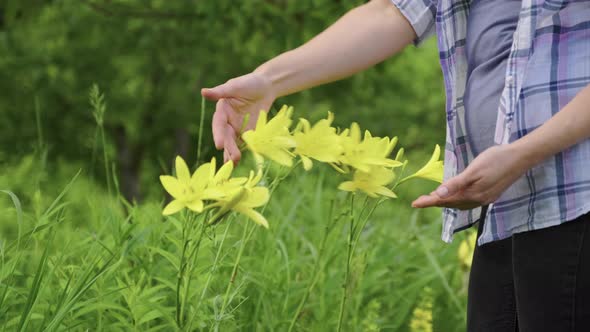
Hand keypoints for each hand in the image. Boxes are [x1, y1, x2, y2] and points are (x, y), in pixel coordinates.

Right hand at [201, 72, 275, 163]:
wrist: (266, 87)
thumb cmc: (249, 83)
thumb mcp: (235, 86)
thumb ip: (221, 91)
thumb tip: (203, 92)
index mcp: (222, 110)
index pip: (219, 124)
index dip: (219, 134)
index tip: (220, 145)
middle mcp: (227, 121)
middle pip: (226, 136)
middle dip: (228, 148)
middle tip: (231, 159)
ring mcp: (237, 128)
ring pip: (232, 143)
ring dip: (231, 154)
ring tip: (232, 165)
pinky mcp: (247, 133)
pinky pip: (243, 144)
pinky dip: (240, 153)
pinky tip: (237, 164)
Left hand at [411, 144, 530, 209]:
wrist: (522, 156)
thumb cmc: (496, 159)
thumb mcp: (473, 169)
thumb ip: (456, 183)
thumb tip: (438, 194)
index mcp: (473, 195)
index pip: (445, 200)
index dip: (429, 201)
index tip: (414, 203)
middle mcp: (479, 200)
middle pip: (452, 204)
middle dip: (435, 202)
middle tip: (420, 201)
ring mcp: (486, 198)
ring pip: (460, 204)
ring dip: (446, 202)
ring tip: (433, 199)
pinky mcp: (491, 194)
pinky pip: (469, 201)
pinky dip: (458, 200)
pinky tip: (455, 196)